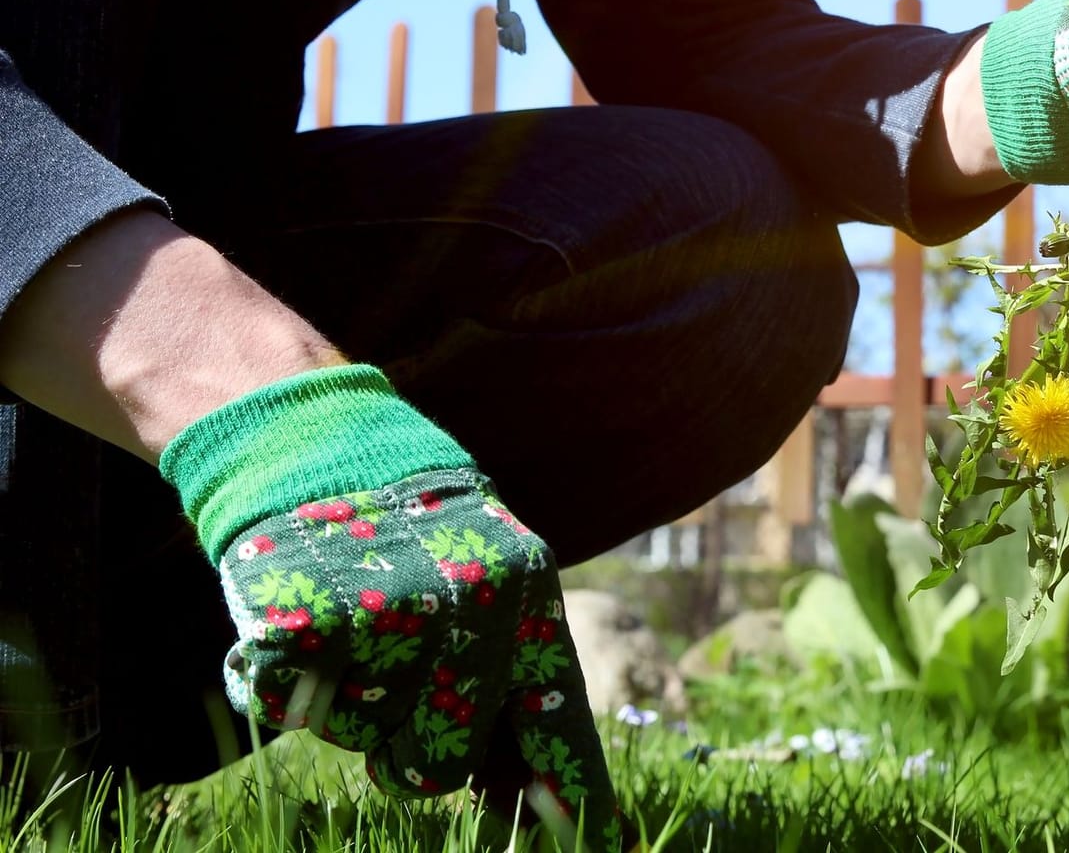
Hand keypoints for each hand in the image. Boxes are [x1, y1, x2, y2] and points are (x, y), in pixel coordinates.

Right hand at [162, 368, 624, 849]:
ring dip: (350, 707)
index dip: (568, 794)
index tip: (597, 840)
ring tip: (354, 628)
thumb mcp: (486, 578)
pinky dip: (289, 684)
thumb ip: (509, 675)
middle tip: (395, 690)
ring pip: (364, 739)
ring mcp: (386, 613)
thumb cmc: (413, 533)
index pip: (553, 720)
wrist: (317, 439)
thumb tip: (537, 798)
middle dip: (412, 751)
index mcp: (525, 594)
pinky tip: (306, 624)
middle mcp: (466, 605)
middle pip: (441, 763)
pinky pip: (296, 709)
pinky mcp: (307, 621)